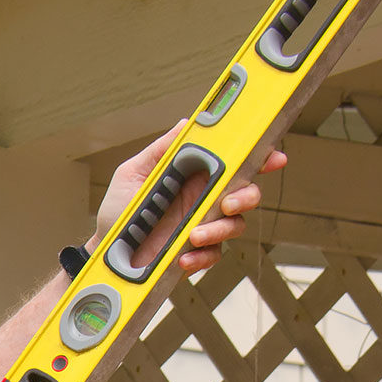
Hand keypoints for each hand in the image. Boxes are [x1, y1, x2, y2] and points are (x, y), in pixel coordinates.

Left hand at [93, 122, 288, 276]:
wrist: (108, 249)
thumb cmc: (119, 208)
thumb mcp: (134, 172)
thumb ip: (162, 150)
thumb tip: (186, 125)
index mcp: (195, 176)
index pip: (234, 164)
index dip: (259, 158)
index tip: (273, 157)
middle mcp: (205, 200)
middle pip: (245, 194)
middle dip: (245, 197)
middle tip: (227, 203)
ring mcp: (204, 227)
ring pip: (234, 226)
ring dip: (219, 230)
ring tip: (194, 235)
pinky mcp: (197, 253)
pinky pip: (213, 255)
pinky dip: (201, 257)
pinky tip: (182, 257)